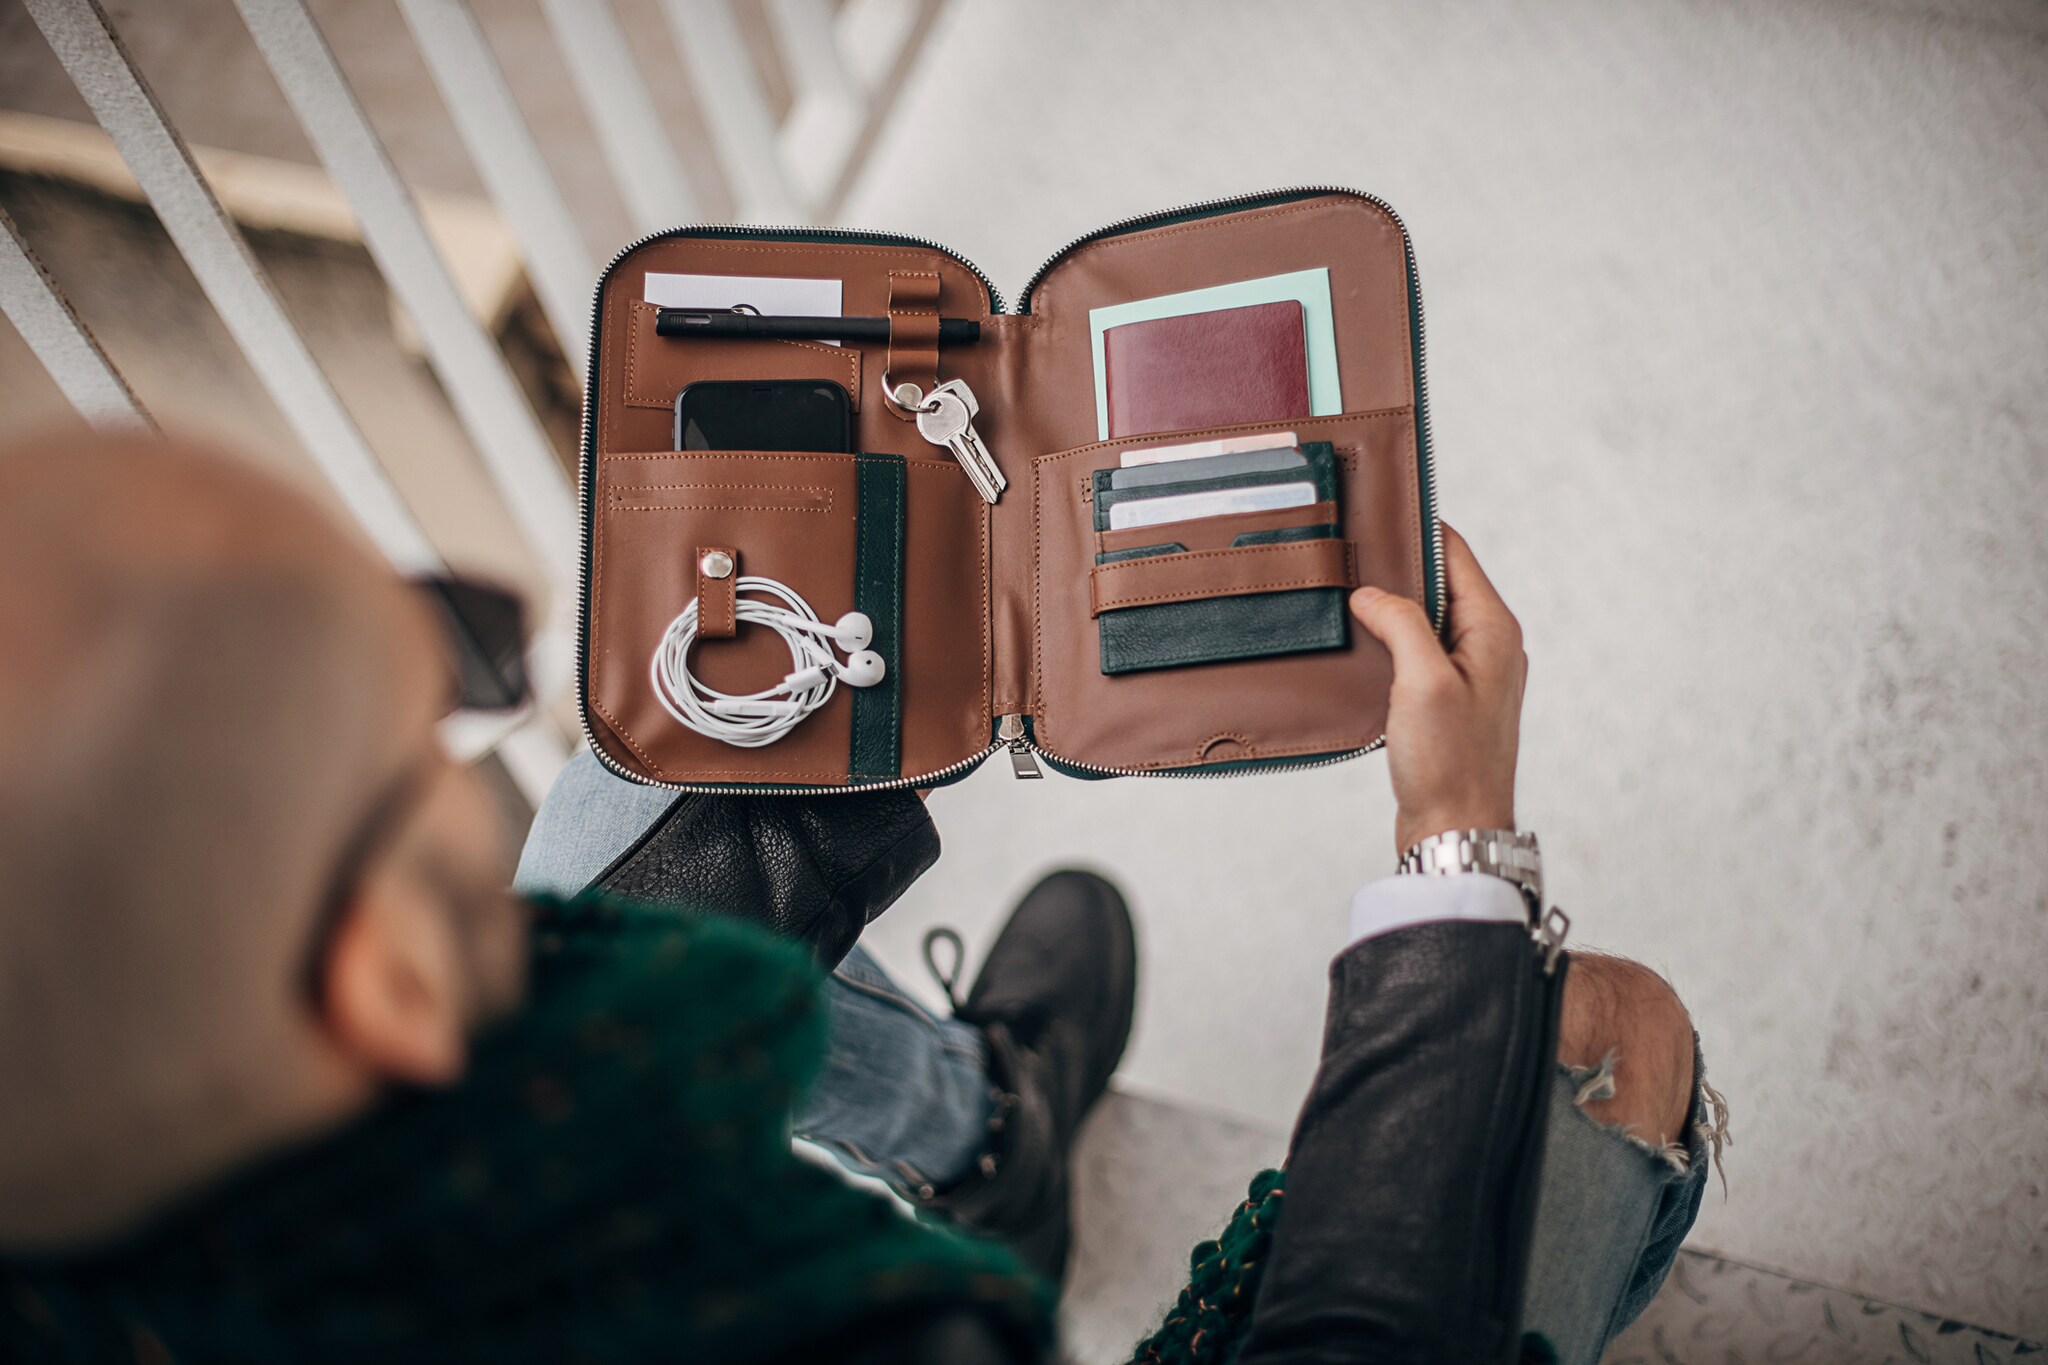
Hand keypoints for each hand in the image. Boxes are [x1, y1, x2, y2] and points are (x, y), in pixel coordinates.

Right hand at [1348, 524, 1525, 856]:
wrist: (1455, 830)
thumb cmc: (1450, 764)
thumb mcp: (1423, 682)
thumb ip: (1402, 624)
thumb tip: (1373, 593)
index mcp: (1493, 630)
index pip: (1455, 554)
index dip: (1416, 530)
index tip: (1376, 514)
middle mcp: (1488, 646)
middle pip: (1440, 582)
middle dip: (1397, 568)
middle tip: (1350, 555)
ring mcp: (1469, 674)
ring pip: (1426, 618)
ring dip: (1390, 608)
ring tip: (1348, 596)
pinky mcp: (1447, 699)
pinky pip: (1419, 651)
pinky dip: (1391, 641)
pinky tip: (1361, 645)